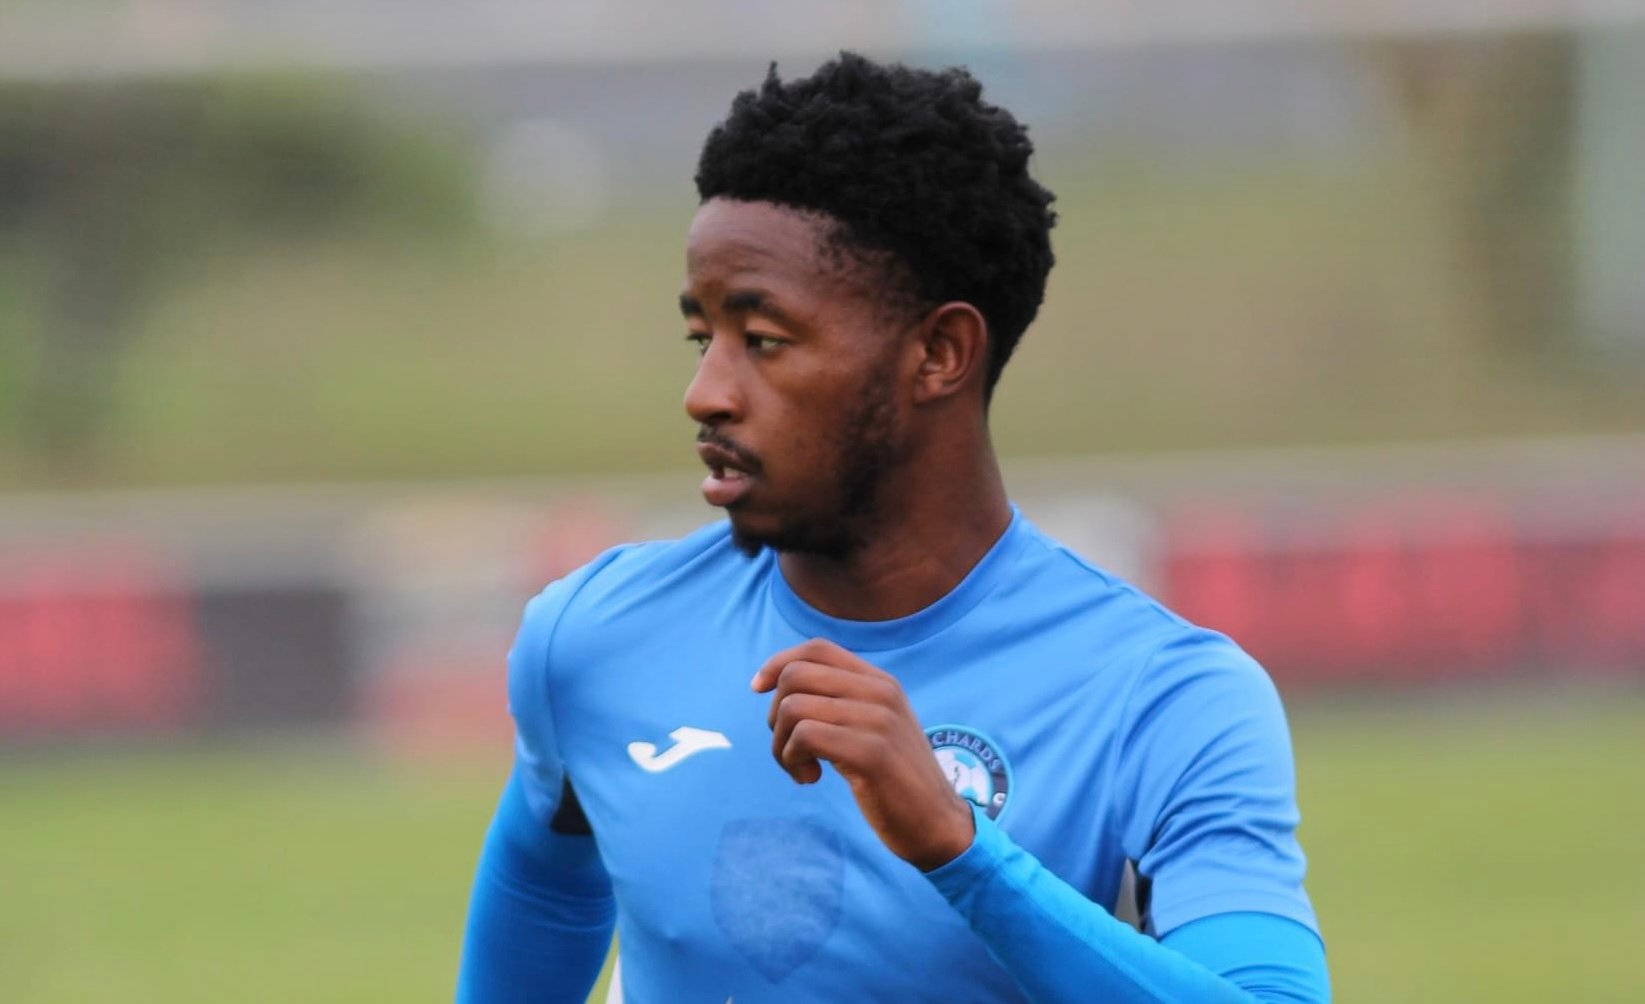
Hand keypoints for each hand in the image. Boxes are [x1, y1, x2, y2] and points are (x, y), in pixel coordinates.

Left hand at [751, 638, 974, 871]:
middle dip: (775, 714)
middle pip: (795, 676)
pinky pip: (804, 736)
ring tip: (801, 768)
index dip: (777, 663)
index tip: (757, 689)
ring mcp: (877, 720)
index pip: (817, 648)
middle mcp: (880, 692)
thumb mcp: (874, 728)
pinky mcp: (870, 753)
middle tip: (789, 748)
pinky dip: (792, 759)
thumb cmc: (895, 781)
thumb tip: (780, 685)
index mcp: (881, 682)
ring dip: (781, 745)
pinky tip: (811, 778)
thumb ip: (842, 702)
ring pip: (793, 707)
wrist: (937, 823)